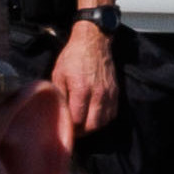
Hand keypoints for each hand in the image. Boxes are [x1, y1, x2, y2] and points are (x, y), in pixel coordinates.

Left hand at [39, 14, 119, 147]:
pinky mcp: (115, 92)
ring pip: (104, 122)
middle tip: (73, 130)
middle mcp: (97, 94)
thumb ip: (59, 94)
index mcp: (81, 89)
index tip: (64, 127)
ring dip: (93, 127)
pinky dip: (103, 120)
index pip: (77, 120)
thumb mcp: (58, 73)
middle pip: (92, 125)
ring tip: (83, 125)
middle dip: (82, 132)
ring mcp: (109, 94)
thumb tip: (58, 111)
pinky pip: (112, 114)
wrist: (94, 42)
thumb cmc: (73, 56)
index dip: (70, 127)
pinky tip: (94, 117)